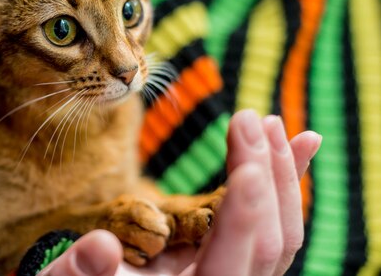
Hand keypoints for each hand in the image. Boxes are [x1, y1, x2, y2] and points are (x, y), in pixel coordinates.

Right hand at [37, 109, 321, 275]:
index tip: (249, 169)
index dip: (241, 219)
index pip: (227, 267)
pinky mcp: (237, 259)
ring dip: (281, 176)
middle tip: (249, 120)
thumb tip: (100, 246)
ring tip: (273, 123)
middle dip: (262, 177)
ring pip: (281, 237)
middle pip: (265, 244)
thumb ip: (81, 268)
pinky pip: (273, 227)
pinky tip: (298, 143)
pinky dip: (283, 184)